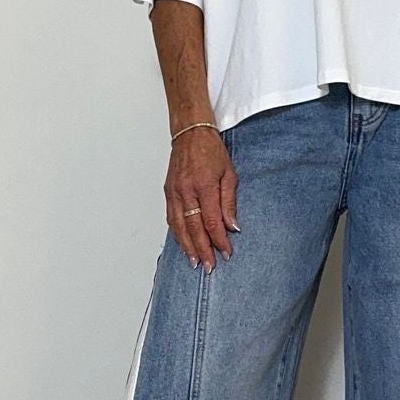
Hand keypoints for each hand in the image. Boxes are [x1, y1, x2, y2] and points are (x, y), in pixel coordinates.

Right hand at [166, 127, 238, 272]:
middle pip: (194, 228)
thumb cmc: (211, 151)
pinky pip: (171, 218)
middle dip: (202, 249)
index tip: (226, 253)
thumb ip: (229, 202)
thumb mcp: (229, 173)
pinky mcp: (168, 192)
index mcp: (204, 185)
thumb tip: (232, 226)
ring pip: (179, 226)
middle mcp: (186, 190)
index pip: (212, 220)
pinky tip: (183, 244)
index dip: (219, 239)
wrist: (190, 133)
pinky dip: (177, 234)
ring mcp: (174, 192)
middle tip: (209, 266)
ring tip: (194, 262)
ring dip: (187, 246)